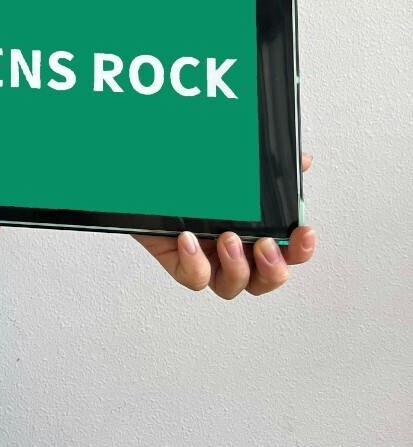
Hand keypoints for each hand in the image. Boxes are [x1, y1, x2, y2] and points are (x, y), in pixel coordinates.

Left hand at [130, 152, 314, 297]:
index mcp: (253, 230)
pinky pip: (194, 278)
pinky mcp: (180, 263)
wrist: (141, 175)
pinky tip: (188, 239)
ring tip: (227, 238)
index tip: (304, 232)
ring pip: (232, 286)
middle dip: (272, 268)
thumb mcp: (229, 165)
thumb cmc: (190, 175)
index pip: (289, 252)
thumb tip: (301, 159)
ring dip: (236, 268)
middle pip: (266, 280)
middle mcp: (233, 250)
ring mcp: (208, 259)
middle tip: (263, 245)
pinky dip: (195, 263)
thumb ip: (264, 165)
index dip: (301, 249)